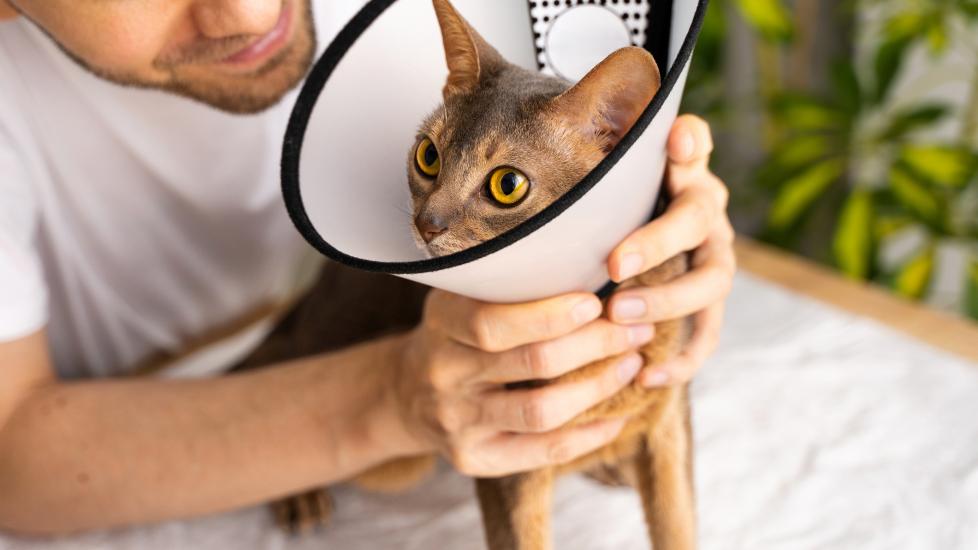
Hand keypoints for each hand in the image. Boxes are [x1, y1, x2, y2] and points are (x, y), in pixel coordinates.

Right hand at [383, 290, 655, 476]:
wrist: (406, 394)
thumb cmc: (457, 333)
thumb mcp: (462, 297)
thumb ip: (508, 285)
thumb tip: (591, 264)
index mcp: (441, 323)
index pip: (493, 322)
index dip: (551, 315)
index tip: (597, 301)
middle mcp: (444, 374)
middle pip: (531, 363)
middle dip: (595, 345)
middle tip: (636, 329)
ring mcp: (457, 422)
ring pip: (541, 411)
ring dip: (598, 388)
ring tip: (631, 365)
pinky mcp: (475, 458)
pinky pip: (542, 452)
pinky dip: (588, 434)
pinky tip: (617, 416)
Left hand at [605, 115, 735, 387]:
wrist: (623, 252)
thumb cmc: (602, 208)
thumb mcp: (600, 179)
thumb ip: (601, 155)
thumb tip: (598, 120)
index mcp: (682, 173)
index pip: (695, 145)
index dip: (691, 144)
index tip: (675, 140)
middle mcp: (705, 211)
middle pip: (698, 220)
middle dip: (658, 243)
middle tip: (614, 265)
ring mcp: (713, 259)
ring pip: (712, 280)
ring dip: (668, 300)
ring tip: (621, 315)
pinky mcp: (708, 304)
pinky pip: (708, 333)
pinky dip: (683, 358)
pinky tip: (647, 377)